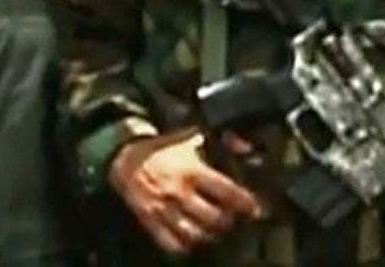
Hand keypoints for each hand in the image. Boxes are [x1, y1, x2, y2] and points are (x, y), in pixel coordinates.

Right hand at [108, 130, 264, 256]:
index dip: (246, 203)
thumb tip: (247, 147)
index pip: (227, 192)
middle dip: (228, 222)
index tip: (257, 210)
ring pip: (193, 234)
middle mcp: (179, 192)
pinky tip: (192, 242)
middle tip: (235, 220)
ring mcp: (163, 209)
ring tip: (216, 232)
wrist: (127, 158)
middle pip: (212, 218)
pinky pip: (169, 242)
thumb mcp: (195, 138)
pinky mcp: (150, 221)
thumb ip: (224, 142)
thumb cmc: (165, 149)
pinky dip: (183, 246)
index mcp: (192, 170)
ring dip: (209, 236)